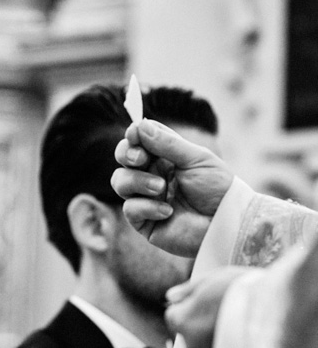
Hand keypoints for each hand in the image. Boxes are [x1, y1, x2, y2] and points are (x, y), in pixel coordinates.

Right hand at [111, 118, 233, 256]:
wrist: (226, 222)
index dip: (133, 136)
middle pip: (124, 159)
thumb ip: (167, 143)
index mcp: (165, 158)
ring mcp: (146, 199)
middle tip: (140, 158)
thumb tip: (139, 125)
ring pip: (120, 182)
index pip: (140, 142)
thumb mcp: (195, 159)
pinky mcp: (144, 222)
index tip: (134, 133)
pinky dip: (147, 207)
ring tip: (160, 188)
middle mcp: (152, 176)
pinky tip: (168, 211)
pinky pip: (130, 208)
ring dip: (137, 181)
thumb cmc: (217, 189)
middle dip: (127, 155)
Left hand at [165, 266, 251, 347]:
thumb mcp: (214, 279)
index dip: (192, 306)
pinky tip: (244, 343)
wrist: (282, 314)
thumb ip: (188, 290)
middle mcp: (189, 346)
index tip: (210, 301)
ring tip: (241, 327)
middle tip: (228, 313)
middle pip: (189, 333)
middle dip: (202, 325)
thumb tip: (170, 297)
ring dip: (214, 341)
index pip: (174, 314)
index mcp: (182, 321)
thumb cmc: (246, 291)